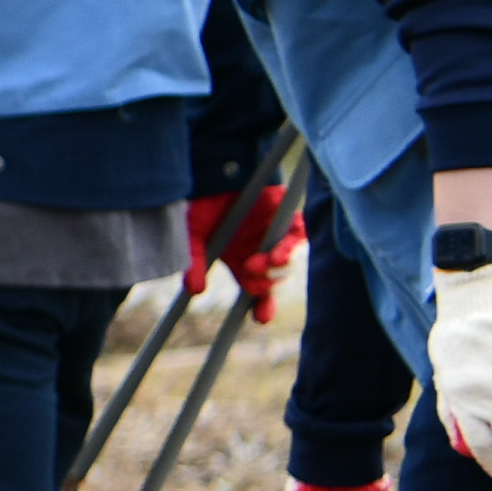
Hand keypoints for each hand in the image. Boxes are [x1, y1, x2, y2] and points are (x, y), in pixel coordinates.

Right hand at [186, 182, 301, 323]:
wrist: (218, 172)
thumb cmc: (202, 203)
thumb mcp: (193, 236)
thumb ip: (194, 262)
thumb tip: (194, 291)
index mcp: (241, 261)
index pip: (256, 291)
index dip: (262, 307)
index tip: (260, 318)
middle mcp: (261, 251)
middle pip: (274, 281)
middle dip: (266, 286)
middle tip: (249, 276)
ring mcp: (276, 236)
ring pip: (289, 264)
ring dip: (278, 270)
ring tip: (261, 264)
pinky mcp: (289, 218)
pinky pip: (299, 240)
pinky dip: (289, 250)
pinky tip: (276, 255)